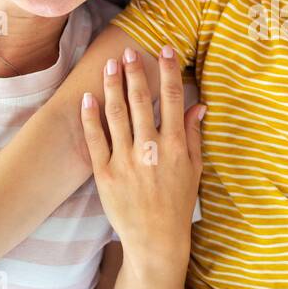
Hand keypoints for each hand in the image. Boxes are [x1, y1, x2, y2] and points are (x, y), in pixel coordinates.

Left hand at [80, 44, 203, 260]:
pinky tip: (89, 98)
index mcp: (174, 146)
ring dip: (112, 86)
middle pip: (140, 101)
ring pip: (116, 114)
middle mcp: (150, 149)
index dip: (168, 72)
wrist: (155, 238)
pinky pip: (96, 139)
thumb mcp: (194, 168)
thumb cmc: (177, 202)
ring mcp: (126, 160)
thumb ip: (192, 135)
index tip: (165, 50)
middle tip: (129, 51)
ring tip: (109, 66)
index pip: (172, 99)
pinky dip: (91, 117)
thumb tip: (198, 105)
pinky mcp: (105, 173)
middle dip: (134, 72)